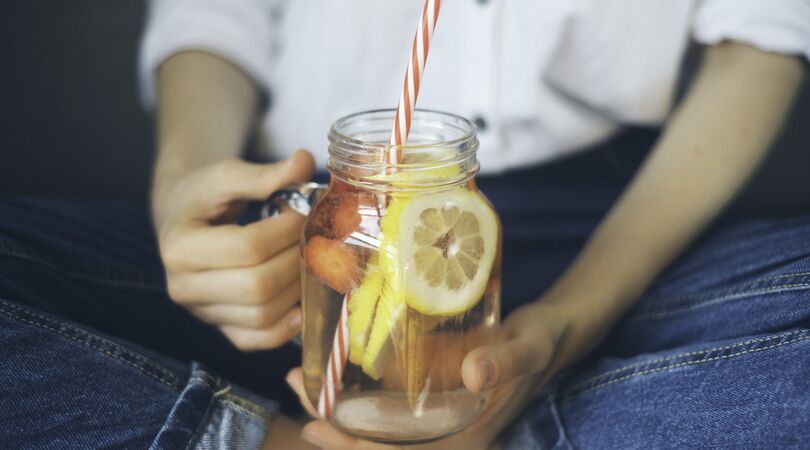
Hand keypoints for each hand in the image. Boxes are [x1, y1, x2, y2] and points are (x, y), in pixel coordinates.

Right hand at [154, 149, 314, 349]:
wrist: (183, 220)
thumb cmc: (204, 195)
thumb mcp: (226, 176)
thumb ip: (265, 174)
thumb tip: (305, 162)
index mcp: (179, 246)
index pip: (247, 247)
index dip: (286, 231)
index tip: (304, 212)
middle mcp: (183, 287)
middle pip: (258, 286)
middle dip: (297, 260)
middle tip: (314, 237)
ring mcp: (203, 313)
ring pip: (263, 315)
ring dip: (299, 288)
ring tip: (310, 259)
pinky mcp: (222, 328)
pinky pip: (258, 340)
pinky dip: (287, 327)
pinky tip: (304, 300)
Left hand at [286, 299, 592, 448]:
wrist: (547, 333)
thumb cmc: (541, 342)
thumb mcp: (530, 348)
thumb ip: (508, 361)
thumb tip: (474, 371)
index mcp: (465, 437)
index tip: (319, 428)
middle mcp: (444, 433)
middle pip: (380, 446)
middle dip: (333, 429)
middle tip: (297, 391)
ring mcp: (434, 415)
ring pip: (377, 426)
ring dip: (336, 409)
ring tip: (301, 378)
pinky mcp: (429, 394)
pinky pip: (386, 403)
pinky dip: (356, 391)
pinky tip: (331, 366)